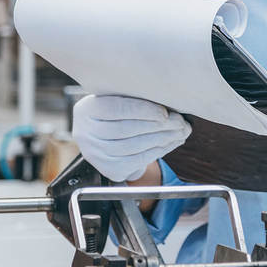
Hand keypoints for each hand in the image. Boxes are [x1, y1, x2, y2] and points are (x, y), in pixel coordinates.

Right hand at [72, 94, 191, 182]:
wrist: (107, 139)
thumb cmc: (120, 113)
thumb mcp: (120, 99)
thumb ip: (137, 96)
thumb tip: (169, 99)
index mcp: (87, 109)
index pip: (114, 109)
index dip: (141, 110)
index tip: (164, 112)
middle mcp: (86, 133)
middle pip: (125, 130)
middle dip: (158, 126)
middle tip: (180, 122)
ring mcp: (96, 154)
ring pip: (133, 146)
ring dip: (162, 138)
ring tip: (181, 131)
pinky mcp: (109, 169)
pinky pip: (137, 160)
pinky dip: (158, 151)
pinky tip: (172, 142)